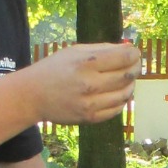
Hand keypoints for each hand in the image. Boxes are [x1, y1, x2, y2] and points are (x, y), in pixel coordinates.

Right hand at [25, 42, 140, 124]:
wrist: (32, 96)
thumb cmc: (55, 69)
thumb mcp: (75, 51)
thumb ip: (103, 49)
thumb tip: (130, 49)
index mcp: (85, 63)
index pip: (124, 58)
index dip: (134, 55)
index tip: (135, 54)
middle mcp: (89, 84)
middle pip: (127, 76)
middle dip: (135, 68)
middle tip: (135, 65)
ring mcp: (90, 104)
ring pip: (125, 94)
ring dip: (130, 85)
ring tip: (126, 80)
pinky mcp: (89, 118)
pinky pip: (116, 110)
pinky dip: (121, 100)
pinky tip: (117, 93)